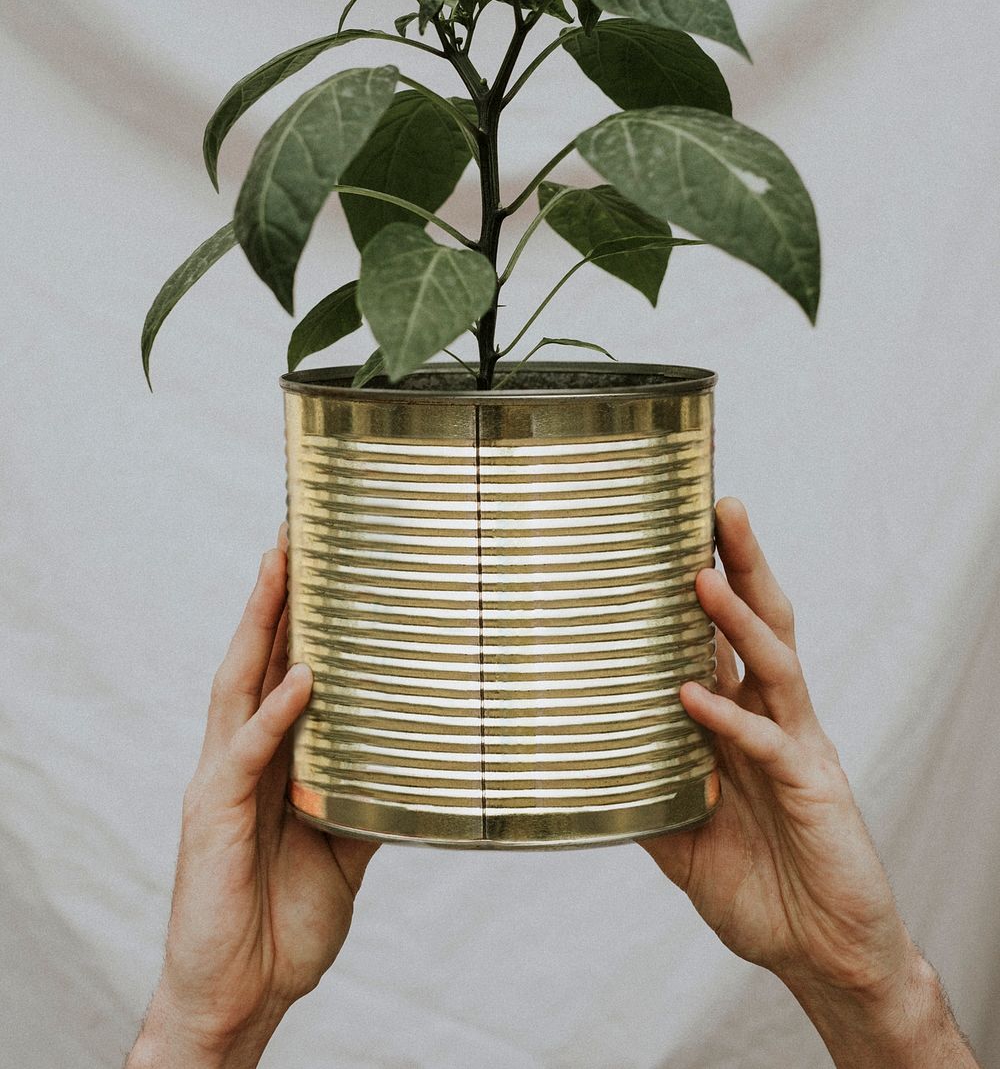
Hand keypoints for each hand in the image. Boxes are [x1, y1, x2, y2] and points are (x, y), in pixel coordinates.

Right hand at [128, 526, 378, 1068]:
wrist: (242, 995)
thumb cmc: (282, 920)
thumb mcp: (342, 848)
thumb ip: (367, 798)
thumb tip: (421, 764)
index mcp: (268, 759)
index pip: (280, 668)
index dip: (295, 613)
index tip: (319, 554)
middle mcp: (240, 756)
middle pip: (254, 657)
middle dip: (274, 593)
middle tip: (294, 528)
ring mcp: (222, 782)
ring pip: (238, 684)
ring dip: (260, 624)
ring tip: (281, 565)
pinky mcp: (212, 817)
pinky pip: (247, 756)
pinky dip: (275, 715)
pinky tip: (302, 680)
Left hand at [641, 498, 978, 1067]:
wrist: (823, 953)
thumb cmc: (760, 888)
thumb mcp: (683, 839)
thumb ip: (645, 796)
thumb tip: (582, 768)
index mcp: (742, 720)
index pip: (723, 636)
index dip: (707, 582)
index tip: (674, 529)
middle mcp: (772, 718)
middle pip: (761, 622)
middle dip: (741, 562)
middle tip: (719, 504)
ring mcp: (796, 746)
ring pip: (773, 661)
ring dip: (737, 617)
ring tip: (703, 574)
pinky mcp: (814, 786)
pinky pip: (768, 741)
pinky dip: (727, 717)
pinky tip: (692, 696)